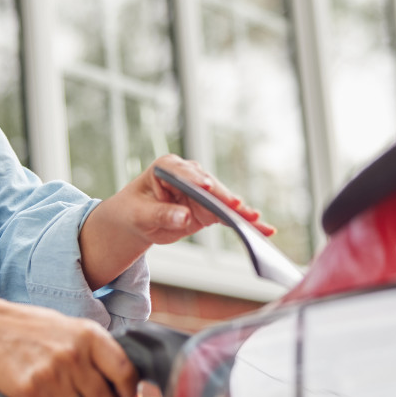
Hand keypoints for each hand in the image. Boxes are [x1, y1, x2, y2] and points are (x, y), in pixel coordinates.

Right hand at [0, 300, 137, 396]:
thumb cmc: (38, 330)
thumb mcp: (75, 329)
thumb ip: (99, 352)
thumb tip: (129, 386)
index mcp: (89, 335)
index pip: (124, 371)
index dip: (129, 390)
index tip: (128, 396)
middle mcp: (73, 355)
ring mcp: (52, 375)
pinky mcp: (31, 393)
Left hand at [79, 154, 275, 287]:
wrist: (135, 221)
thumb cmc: (133, 212)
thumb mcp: (141, 215)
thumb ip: (162, 215)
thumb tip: (184, 217)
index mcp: (168, 168)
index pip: (184, 173)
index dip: (195, 180)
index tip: (205, 187)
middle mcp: (189, 175)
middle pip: (210, 187)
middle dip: (224, 198)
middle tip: (239, 209)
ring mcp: (202, 191)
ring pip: (224, 201)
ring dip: (241, 213)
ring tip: (258, 223)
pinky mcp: (208, 208)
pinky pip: (228, 215)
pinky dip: (243, 223)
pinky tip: (262, 228)